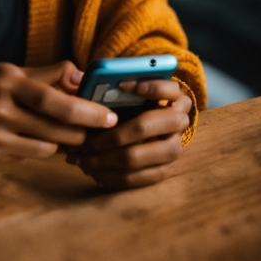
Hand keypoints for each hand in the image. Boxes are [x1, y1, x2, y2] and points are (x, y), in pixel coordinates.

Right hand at [0, 60, 118, 168]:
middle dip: (84, 130)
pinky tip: (38, 141)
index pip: (54, 96)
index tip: (109, 115)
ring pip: (49, 144)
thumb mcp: (6, 74)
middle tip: (99, 130)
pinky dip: (42, 149)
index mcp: (6, 79)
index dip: (86, 108)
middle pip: (56, 123)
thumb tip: (81, 76)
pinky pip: (33, 155)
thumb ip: (44, 74)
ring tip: (64, 133)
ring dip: (63, 141)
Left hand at [66, 79, 191, 188]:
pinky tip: (93, 172)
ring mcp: (174, 148)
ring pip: (137, 157)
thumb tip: (84, 82)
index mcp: (175, 97)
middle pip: (144, 126)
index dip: (148, 87)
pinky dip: (112, 177)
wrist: (149, 127)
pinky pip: (138, 178)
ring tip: (81, 159)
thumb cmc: (133, 102)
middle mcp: (179, 122)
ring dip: (104, 160)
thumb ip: (115, 85)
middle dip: (109, 135)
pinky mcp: (165, 169)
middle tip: (84, 141)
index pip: (169, 89)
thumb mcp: (130, 89)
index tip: (122, 84)